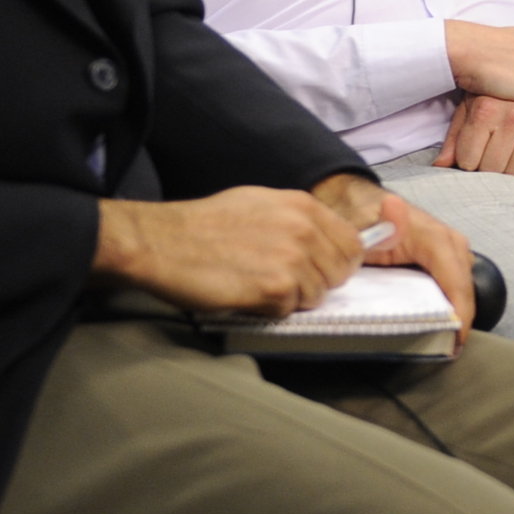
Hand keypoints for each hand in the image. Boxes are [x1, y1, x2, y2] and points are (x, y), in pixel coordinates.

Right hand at [93, 185, 360, 316]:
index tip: (322, 269)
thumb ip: (298, 219)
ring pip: (316, 295)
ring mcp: (292, 259)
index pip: (352, 243)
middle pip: (339, 273)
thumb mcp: (261, 203)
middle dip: (316, 281)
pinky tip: (244, 292)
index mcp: (303, 206)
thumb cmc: (205, 224)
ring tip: (256, 282)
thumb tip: (327, 238)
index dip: (338, 261)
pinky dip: (269, 308)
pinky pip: (289, 309)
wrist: (161, 241)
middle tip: (281, 280)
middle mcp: (304, 230)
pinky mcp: (275, 288)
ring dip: (290, 297)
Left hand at [356, 186, 479, 339]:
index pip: (456, 279)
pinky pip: (454, 282)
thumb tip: (393, 208)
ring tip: (447, 339)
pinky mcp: (444, 257)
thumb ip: (380, 223)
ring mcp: (450, 249)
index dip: (459, 313)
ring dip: (457, 310)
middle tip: (449, 349)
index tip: (455, 343)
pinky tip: (441, 320)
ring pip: (463, 284)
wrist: (357, 202)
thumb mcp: (363, 223)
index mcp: (434, 237)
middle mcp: (449, 242)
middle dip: (461, 317)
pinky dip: (449, 302)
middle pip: (464, 285)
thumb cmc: (360, 216)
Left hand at [438, 94, 513, 176]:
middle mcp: (513, 116)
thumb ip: (454, 140)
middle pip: (491, 169)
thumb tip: (439, 166)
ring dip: (511, 170)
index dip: (468, 163)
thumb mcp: (469, 111)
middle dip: (489, 169)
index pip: (468, 162)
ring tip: (510, 154)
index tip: (473, 154)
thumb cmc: (492, 95)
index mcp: (486, 110)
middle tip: (492, 156)